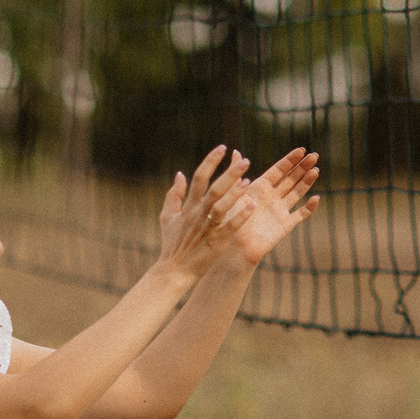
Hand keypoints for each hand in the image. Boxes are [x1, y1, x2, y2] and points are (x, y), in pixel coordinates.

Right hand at [153, 145, 254, 282]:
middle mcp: (198, 214)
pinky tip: (252, 206)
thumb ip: (174, 195)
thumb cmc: (172, 244)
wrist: (173, 271)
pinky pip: (230, 227)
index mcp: (188, 206)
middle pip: (214, 189)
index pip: (199, 178)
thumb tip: (179, 174)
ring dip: (235, 194)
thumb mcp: (167, 217)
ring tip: (248, 181)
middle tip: (245, 160)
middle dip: (229, 174)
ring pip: (221, 206)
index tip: (223, 147)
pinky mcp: (216, 242)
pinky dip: (240, 216)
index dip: (211, 161)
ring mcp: (207, 228)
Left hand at [221, 147, 319, 267]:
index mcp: (261, 188)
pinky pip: (300, 214)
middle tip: (314, 155)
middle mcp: (272, 197)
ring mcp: (280, 210)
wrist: (234, 246)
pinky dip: (309, 207)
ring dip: (307, 181)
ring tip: (316, 169)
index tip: (302, 149)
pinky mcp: (286, 224)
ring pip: (298, 192)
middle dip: (302, 167)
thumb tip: (236, 152)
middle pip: (291, 179)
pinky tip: (316, 199)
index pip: (279, 170)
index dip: (290, 160)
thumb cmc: (230, 220)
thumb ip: (236, 173)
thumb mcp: (233, 194)